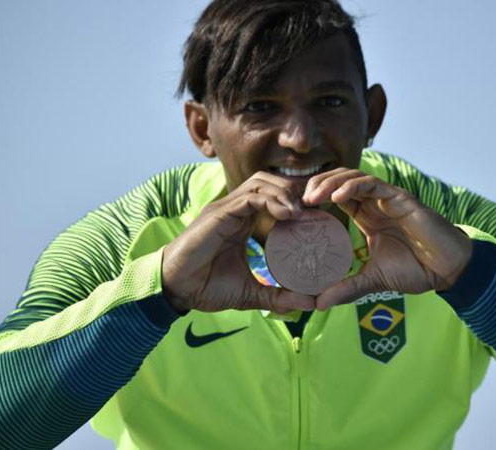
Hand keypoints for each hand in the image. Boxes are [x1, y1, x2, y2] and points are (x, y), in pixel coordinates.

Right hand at [162, 172, 314, 314]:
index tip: (319, 218)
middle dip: (294, 192)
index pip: (273, 198)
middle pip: (269, 182)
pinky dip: (271, 201)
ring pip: (261, 182)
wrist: (176, 290)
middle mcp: (234, 210)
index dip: (297, 203)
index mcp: (242, 221)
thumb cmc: (206, 287)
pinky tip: (288, 215)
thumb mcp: (251, 293)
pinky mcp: (219, 213)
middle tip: (314, 211)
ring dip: (285, 194)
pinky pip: (250, 197)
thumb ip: (279, 296)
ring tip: (302, 213)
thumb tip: (311, 303)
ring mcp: (226, 209)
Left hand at [302, 168, 472, 309]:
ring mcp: (387, 198)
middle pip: (339, 181)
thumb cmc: (415, 270)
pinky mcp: (400, 198)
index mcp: (366, 216)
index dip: (315, 199)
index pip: (335, 197)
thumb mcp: (373, 280)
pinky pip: (372, 184)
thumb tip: (318, 303)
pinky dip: (352, 187)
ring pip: (352, 177)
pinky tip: (336, 198)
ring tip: (312, 197)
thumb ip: (347, 288)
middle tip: (298, 202)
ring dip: (329, 183)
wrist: (447, 270)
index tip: (295, 212)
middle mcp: (374, 203)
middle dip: (316, 186)